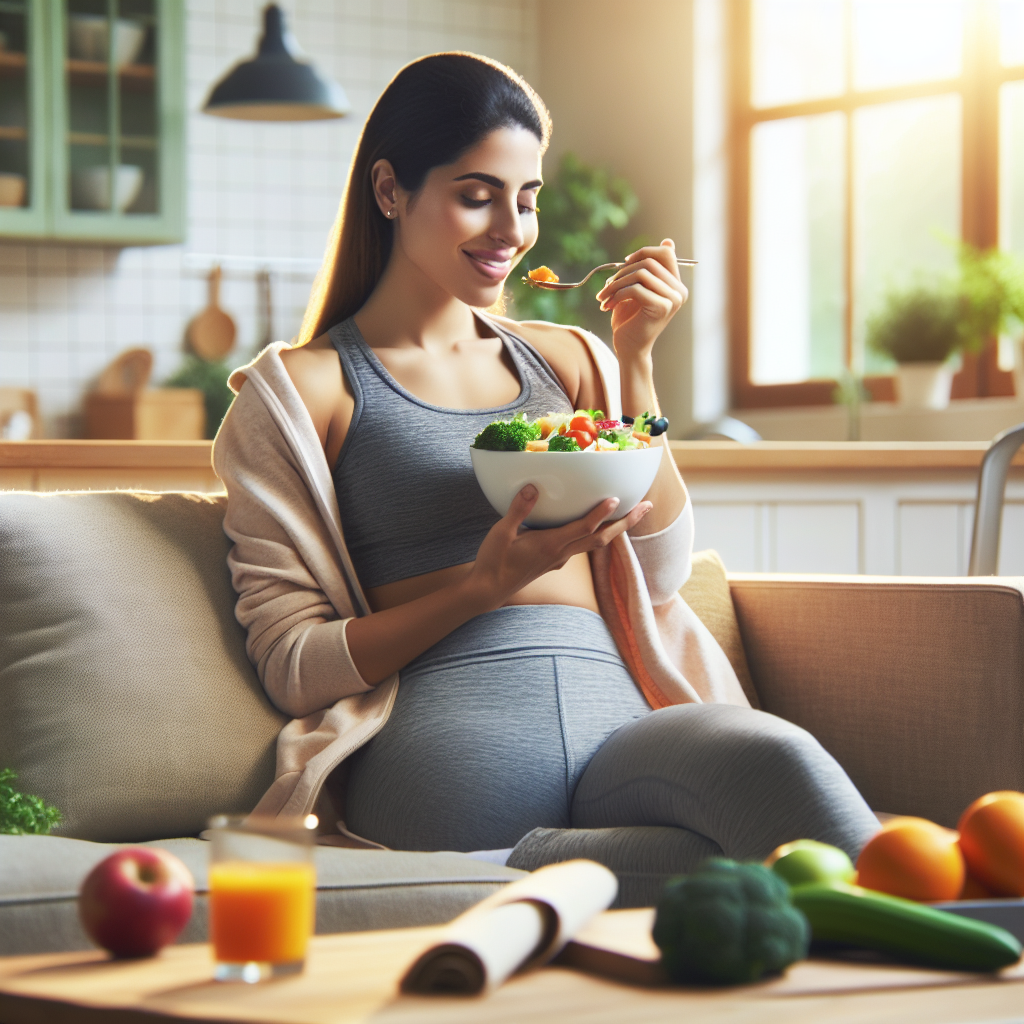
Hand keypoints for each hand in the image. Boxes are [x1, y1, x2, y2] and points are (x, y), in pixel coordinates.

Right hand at [468, 485, 651, 608]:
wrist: (488, 590)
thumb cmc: (493, 562)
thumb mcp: (501, 533)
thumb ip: (518, 510)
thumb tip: (532, 487)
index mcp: (549, 545)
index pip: (582, 528)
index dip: (600, 513)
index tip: (616, 499)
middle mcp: (561, 553)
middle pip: (602, 538)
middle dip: (626, 523)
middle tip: (648, 507)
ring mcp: (560, 559)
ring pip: (596, 543)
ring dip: (616, 528)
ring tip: (632, 513)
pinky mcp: (555, 561)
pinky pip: (583, 546)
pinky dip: (597, 533)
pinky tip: (595, 524)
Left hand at [595, 239, 687, 360]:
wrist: (628, 348)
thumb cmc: (630, 320)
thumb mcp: (637, 289)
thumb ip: (648, 269)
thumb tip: (669, 241)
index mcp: (675, 285)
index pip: (665, 253)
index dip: (642, 252)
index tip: (623, 265)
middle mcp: (679, 291)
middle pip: (650, 261)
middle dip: (622, 271)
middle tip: (607, 286)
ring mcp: (673, 299)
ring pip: (640, 274)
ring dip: (616, 284)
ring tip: (604, 297)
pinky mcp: (662, 308)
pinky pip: (635, 289)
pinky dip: (617, 295)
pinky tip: (608, 306)